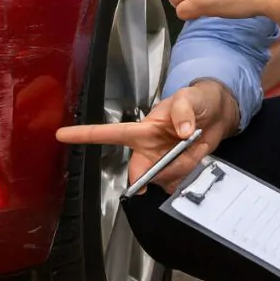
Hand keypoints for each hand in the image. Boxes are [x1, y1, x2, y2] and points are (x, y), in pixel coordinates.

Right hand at [55, 80, 239, 192]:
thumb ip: (184, 110)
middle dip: (147, 177)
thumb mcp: (190, 97)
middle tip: (165, 166)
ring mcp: (162, 162)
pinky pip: (178, 184)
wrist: (218, 115)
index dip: (85, 135)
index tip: (61, 135)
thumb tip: (182, 130)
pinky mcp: (178, 172)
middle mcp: (148, 149)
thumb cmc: (197, 100)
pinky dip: (189, 175)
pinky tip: (196, 158)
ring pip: (162, 180)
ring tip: (193, 146)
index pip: (110, 133)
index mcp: (143, 129)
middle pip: (137, 171)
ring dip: (179, 169)